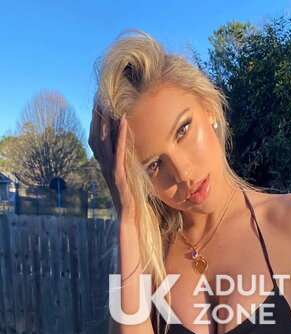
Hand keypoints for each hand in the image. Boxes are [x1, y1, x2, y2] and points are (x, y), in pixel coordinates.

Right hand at [88, 100, 134, 219]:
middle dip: (97, 116)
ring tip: (107, 103)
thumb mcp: (126, 174)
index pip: (97, 137)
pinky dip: (119, 135)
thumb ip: (124, 161)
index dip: (96, 120)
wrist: (127, 214)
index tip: (98, 103)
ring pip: (103, 140)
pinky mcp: (117, 173)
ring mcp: (109, 168)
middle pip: (96, 135)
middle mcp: (103, 163)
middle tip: (98, 96)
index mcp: (104, 162)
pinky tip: (123, 120)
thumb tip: (128, 147)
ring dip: (105, 121)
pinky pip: (117, 151)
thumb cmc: (128, 196)